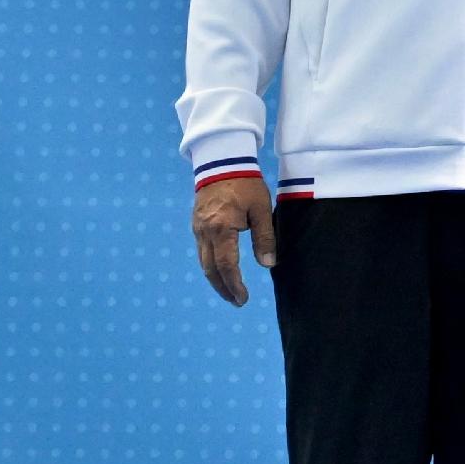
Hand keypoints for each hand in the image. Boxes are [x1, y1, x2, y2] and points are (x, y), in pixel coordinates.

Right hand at [191, 177, 273, 306]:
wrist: (222, 162)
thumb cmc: (246, 184)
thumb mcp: (261, 210)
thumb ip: (265, 238)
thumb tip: (268, 264)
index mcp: (222, 229)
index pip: (227, 266)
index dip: (235, 285)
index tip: (243, 298)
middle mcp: (205, 232)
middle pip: (210, 269)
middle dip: (223, 288)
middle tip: (236, 301)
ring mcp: (198, 228)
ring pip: (203, 261)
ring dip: (216, 279)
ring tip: (229, 291)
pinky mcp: (196, 224)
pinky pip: (202, 250)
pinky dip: (211, 264)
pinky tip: (221, 270)